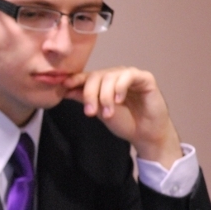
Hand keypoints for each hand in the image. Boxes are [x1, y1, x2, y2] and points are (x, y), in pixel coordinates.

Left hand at [63, 66, 182, 168]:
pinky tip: (119, 100)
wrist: (145, 134)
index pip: (87, 76)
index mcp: (103, 83)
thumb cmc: (125, 122)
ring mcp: (130, 76)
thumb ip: (85, 99)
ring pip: (110, 76)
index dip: (75, 79)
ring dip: (105, 96)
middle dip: (90, 94)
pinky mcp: (145, 78)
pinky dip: (120, 87)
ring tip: (108, 114)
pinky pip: (129, 76)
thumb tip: (65, 90)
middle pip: (96, 76)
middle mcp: (115, 76)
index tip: (64, 85)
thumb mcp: (99, 111)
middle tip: (89, 112)